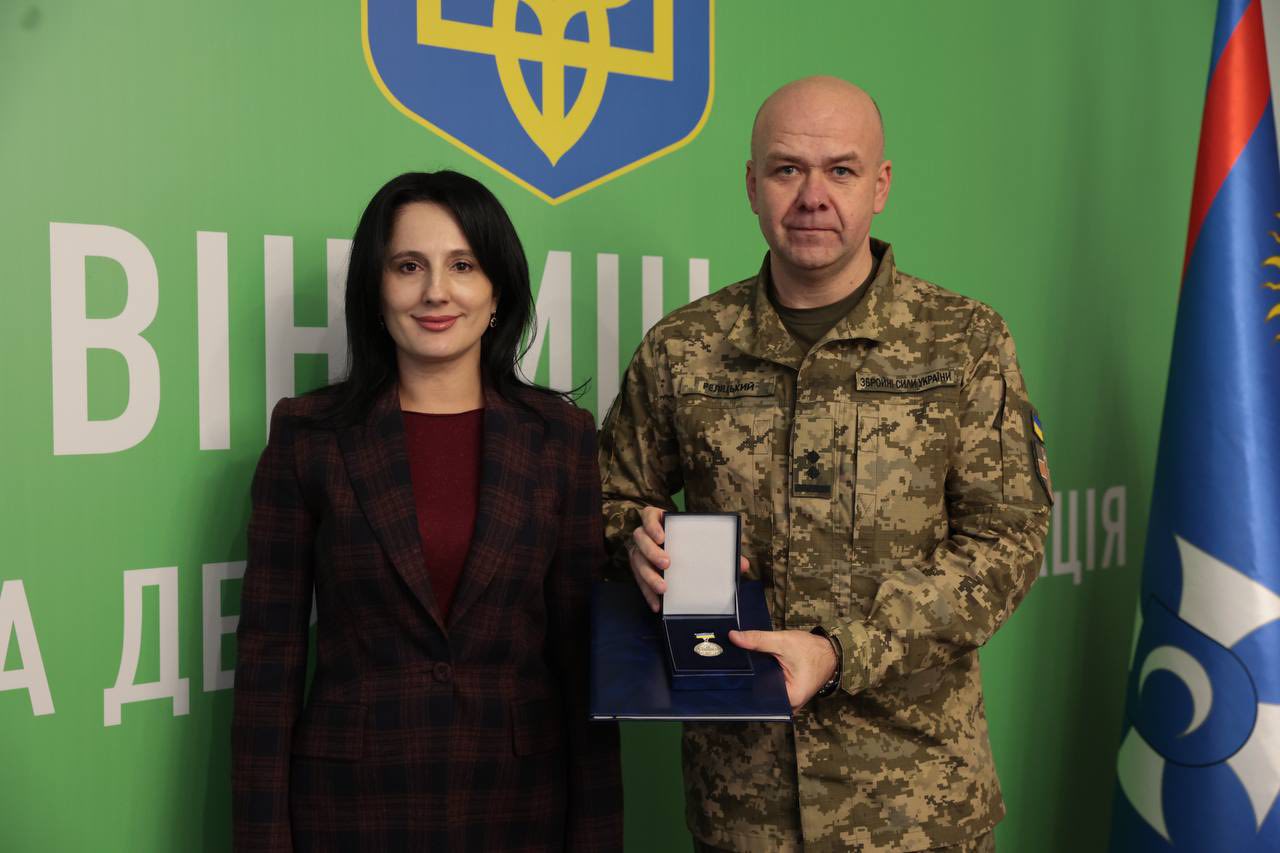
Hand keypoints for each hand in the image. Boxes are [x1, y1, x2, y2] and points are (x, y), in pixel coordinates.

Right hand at [628, 507, 750, 611]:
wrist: (673, 547)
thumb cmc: (688, 540)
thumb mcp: (700, 539)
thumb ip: (720, 549)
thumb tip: (743, 565)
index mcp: (658, 520)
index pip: (648, 516)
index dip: (652, 525)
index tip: (663, 537)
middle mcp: (644, 534)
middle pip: (640, 539)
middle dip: (652, 552)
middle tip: (667, 564)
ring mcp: (638, 551)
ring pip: (636, 561)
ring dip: (648, 575)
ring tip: (663, 588)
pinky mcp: (638, 569)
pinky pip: (638, 581)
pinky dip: (647, 594)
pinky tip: (657, 605)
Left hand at [729, 628, 836, 710]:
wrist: (832, 651)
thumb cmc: (812, 649)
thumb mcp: (783, 642)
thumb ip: (758, 640)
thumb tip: (733, 636)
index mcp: (791, 699)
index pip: (758, 697)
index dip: (743, 684)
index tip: (728, 674)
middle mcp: (790, 706)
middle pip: (761, 696)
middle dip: (747, 682)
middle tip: (730, 668)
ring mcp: (790, 702)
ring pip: (766, 693)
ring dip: (755, 681)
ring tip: (738, 669)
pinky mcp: (789, 695)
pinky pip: (771, 690)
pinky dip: (764, 680)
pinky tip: (754, 670)